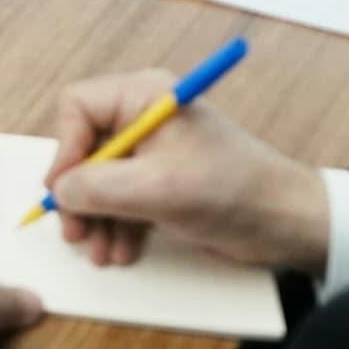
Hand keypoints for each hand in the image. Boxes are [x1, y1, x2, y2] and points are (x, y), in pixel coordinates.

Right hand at [38, 70, 332, 274]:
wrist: (288, 222)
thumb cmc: (234, 192)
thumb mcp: (159, 190)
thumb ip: (101, 188)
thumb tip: (60, 191)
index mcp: (146, 96)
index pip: (78, 107)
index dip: (66, 150)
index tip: (64, 193)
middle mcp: (146, 115)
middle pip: (86, 147)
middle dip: (80, 194)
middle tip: (75, 233)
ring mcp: (155, 150)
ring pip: (101, 179)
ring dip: (97, 218)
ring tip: (102, 253)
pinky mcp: (164, 180)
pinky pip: (123, 198)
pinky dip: (118, 224)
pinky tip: (122, 250)